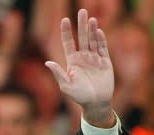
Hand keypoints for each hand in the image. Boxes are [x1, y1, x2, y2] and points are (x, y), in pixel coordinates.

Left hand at [45, 9, 114, 126]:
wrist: (96, 103)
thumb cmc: (79, 96)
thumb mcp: (66, 86)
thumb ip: (58, 73)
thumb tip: (47, 62)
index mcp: (72, 62)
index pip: (68, 43)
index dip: (66, 32)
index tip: (64, 20)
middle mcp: (83, 58)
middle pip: (81, 38)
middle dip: (81, 25)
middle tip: (82, 11)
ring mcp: (94, 59)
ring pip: (92, 40)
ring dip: (91, 29)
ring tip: (91, 18)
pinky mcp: (105, 62)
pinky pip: (103, 48)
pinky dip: (100, 40)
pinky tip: (98, 31)